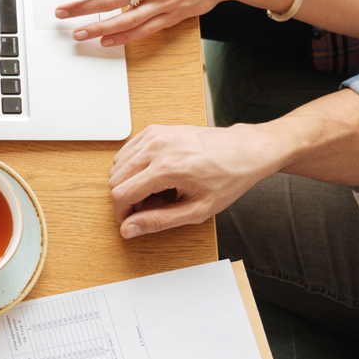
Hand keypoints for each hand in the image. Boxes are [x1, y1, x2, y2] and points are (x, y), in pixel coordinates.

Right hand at [110, 123, 281, 238]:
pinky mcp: (155, 129)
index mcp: (166, 169)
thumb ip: (159, 221)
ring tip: (154, 190)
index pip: (120, 194)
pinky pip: (127, 150)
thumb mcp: (197, 210)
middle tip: (148, 206)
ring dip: (128, 181)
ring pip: (117, 164)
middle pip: (115, 179)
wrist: (244, 151)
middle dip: (125, 198)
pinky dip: (132, 165)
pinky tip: (153, 174)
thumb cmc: (226, 179)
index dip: (121, 213)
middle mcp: (157, 147)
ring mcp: (155, 135)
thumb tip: (129, 228)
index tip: (131, 220)